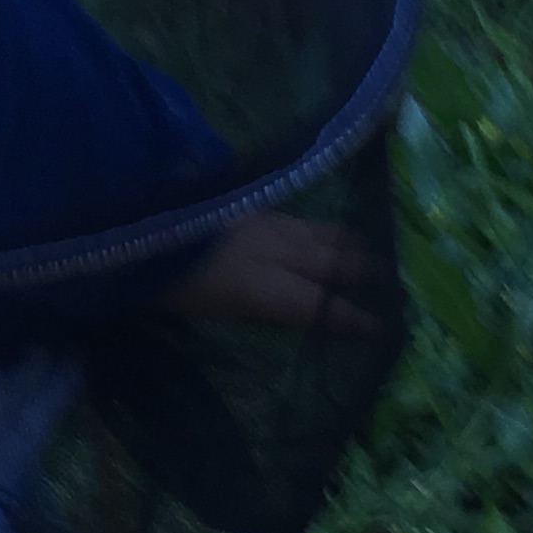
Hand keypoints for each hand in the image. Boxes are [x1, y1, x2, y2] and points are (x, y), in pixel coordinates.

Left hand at [158, 213, 380, 339]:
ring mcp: (267, 223)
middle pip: (331, 261)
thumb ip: (265, 312)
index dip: (352, 318)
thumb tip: (301, 312)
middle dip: (363, 270)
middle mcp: (276, 251)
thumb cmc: (174, 287)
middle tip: (390, 278)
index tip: (380, 328)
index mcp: (265, 287)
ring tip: (369, 250)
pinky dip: (322, 228)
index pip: (321, 306)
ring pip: (321, 234)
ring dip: (349, 244)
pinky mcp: (254, 205)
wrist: (141, 228)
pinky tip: (325, 231)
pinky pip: (301, 220)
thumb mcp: (221, 313)